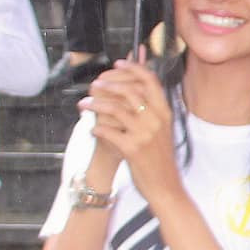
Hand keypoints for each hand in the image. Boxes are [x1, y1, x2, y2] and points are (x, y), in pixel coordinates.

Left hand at [81, 59, 178, 201]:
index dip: (132, 67)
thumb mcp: (162, 129)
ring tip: (84, 104)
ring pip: (115, 108)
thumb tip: (141, 85)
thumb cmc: (160, 157)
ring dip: (95, 104)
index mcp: (165, 112)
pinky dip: (97, 128)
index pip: (150, 80)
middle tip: (94, 84)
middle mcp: (156, 120)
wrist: (165, 187)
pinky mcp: (132, 149)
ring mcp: (145, 134)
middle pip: (130, 90)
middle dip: (108, 84)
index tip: (117, 63)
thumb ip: (152, 107)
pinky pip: (108, 131)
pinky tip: (92, 129)